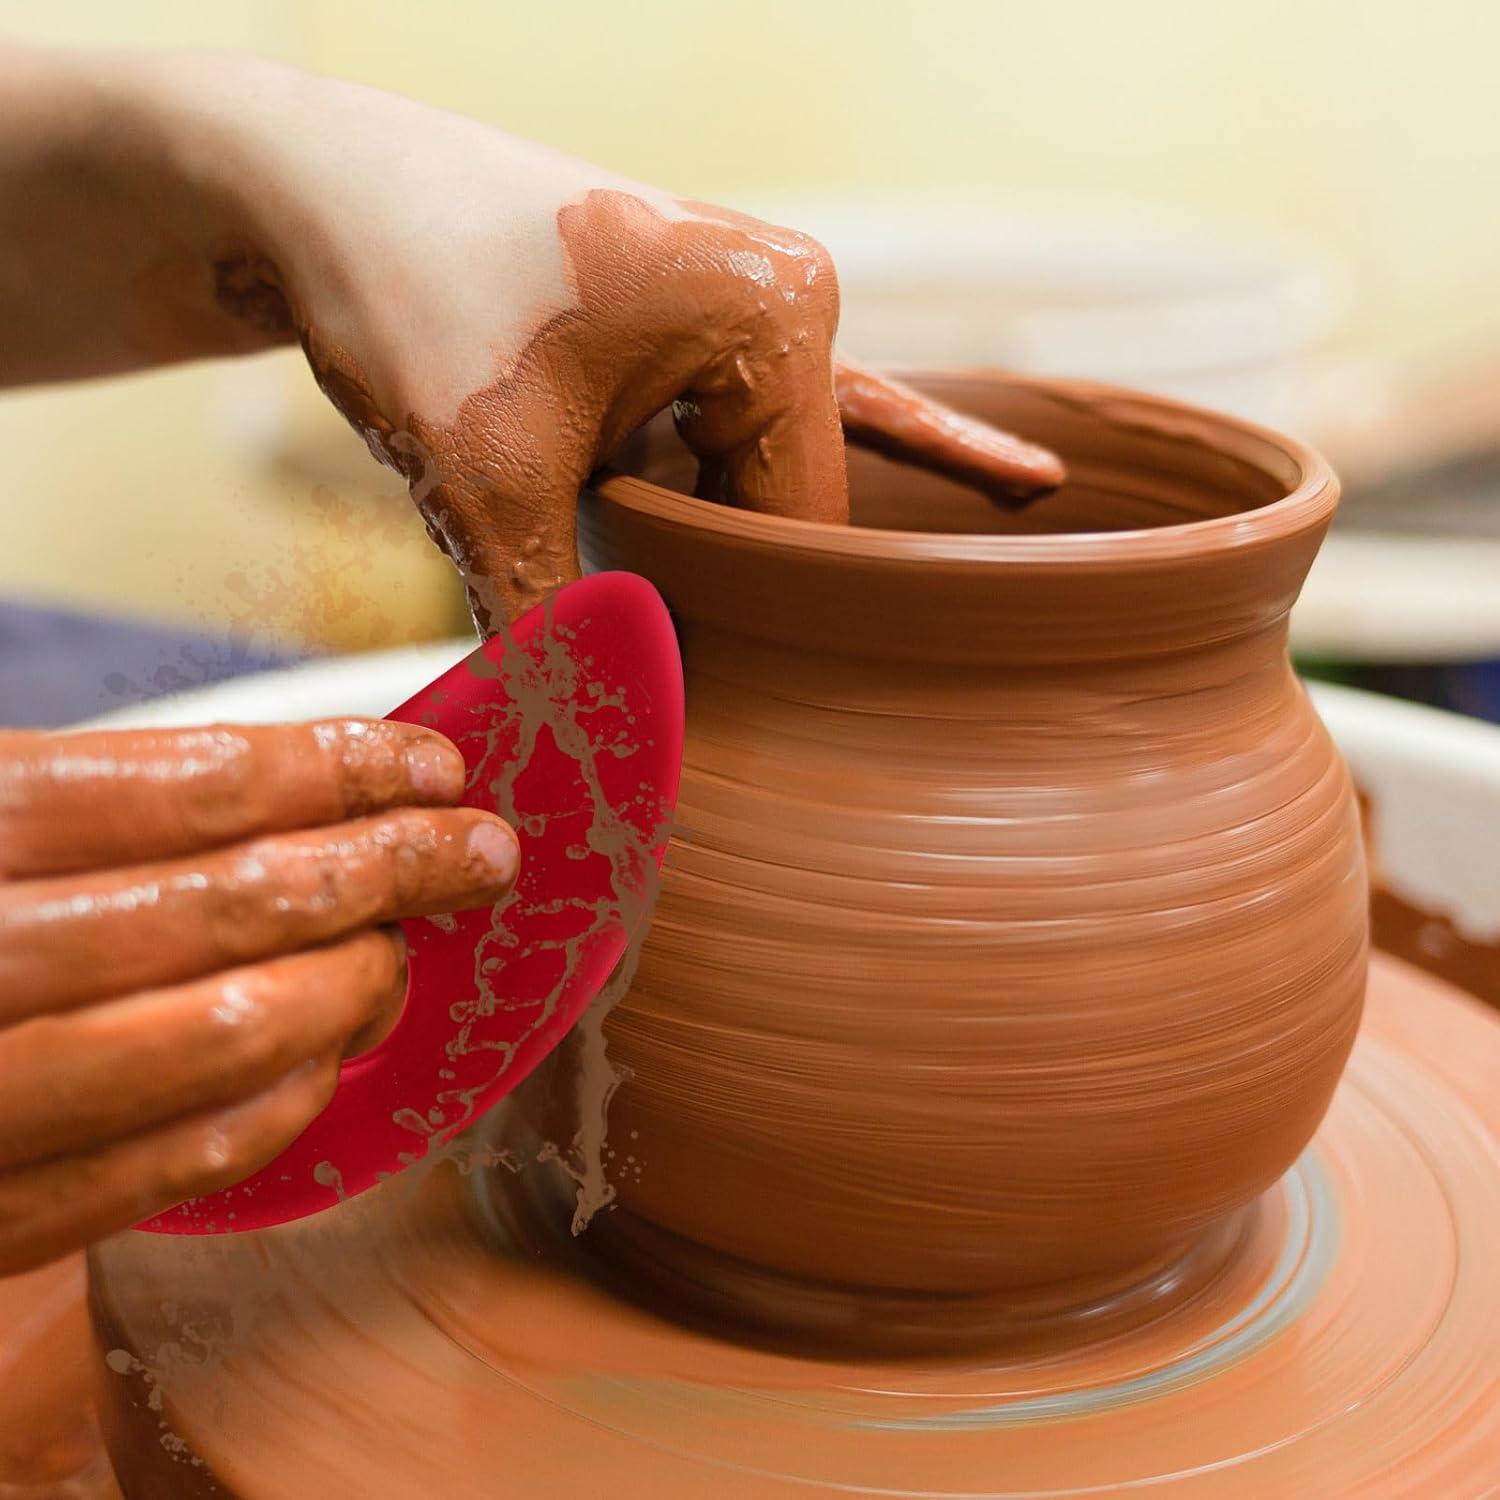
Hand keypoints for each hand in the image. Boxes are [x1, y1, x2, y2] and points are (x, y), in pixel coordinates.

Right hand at [0, 719, 516, 1273]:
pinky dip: (272, 1106)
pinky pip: (165, 1167)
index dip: (335, 772)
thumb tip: (298, 795)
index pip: (186, 787)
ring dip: (342, 990)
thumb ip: (86, 808)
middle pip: (223, 906)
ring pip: (214, 1042)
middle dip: (381, 872)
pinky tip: (324, 1059)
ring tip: (404, 953)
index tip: (435, 763)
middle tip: (480, 853)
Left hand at [10, 52, 1060, 628]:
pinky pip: (783, 424)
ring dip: (701, 546)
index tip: (687, 717)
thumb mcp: (488, 474)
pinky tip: (1017, 480)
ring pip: (759, 486)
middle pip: (785, 516)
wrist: (316, 183)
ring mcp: (751, 312)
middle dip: (718, 590)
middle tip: (683, 673)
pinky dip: (845, 464)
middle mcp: (789, 305)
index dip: (736, 631)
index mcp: (778, 320)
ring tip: (646, 551)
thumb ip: (554, 616)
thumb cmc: (408, 289)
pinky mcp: (704, 330)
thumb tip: (582, 753)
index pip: (796, 535)